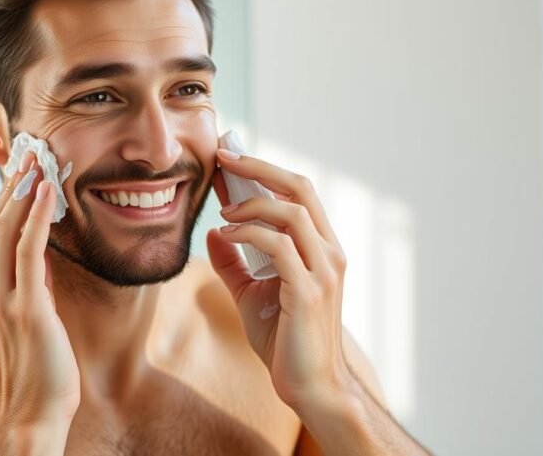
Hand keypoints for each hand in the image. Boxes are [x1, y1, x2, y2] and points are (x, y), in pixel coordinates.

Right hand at [0, 153, 79, 426]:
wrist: (30, 415)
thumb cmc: (33, 372)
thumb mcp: (25, 320)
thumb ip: (28, 286)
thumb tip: (42, 254)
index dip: (3, 201)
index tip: (21, 173)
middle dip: (11, 187)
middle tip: (31, 155)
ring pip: (5, 230)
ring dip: (23, 191)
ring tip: (40, 162)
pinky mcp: (24, 308)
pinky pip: (28, 249)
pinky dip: (36, 216)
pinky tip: (46, 192)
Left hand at [206, 149, 348, 409]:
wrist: (309, 386)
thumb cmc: (286, 341)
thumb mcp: (252, 294)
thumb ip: (234, 263)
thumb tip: (213, 234)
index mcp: (321, 248)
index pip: (297, 192)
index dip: (262, 170)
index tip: (228, 158)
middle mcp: (329, 252)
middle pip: (300, 187)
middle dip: (259, 166)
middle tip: (223, 156)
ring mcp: (323, 270)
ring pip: (292, 211)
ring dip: (252, 203)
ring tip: (223, 210)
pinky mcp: (309, 291)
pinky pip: (279, 246)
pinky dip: (249, 234)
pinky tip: (226, 236)